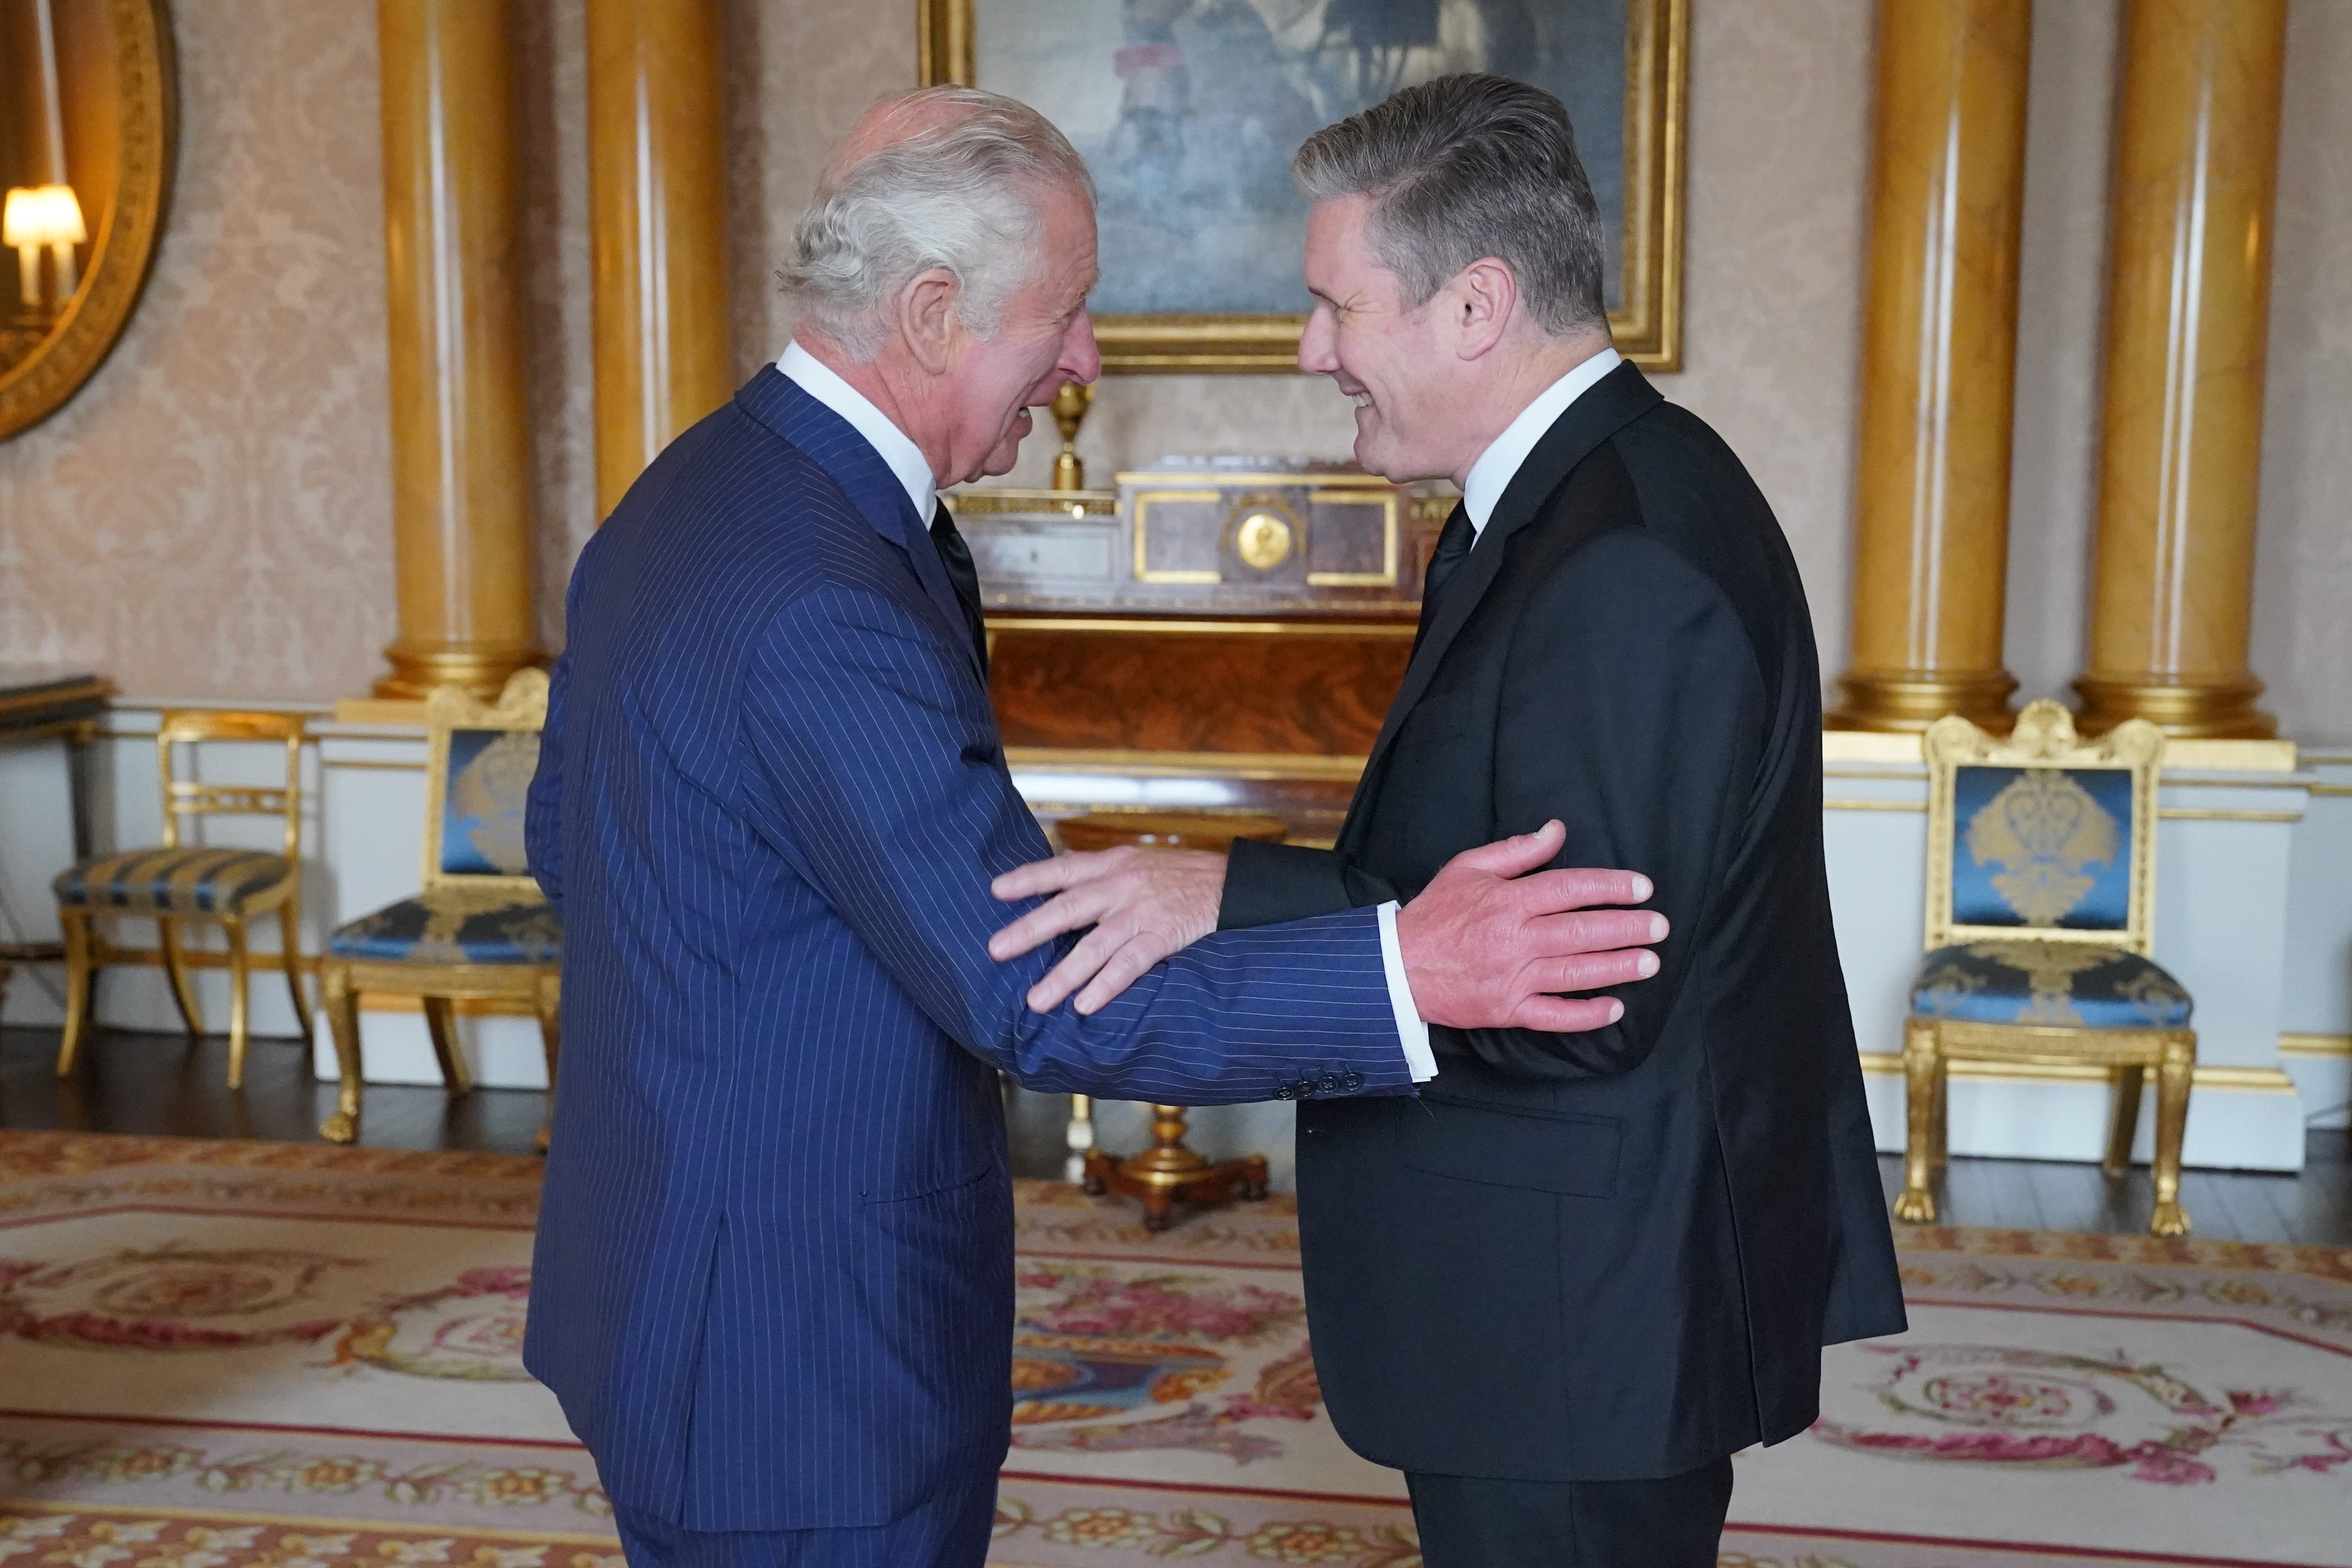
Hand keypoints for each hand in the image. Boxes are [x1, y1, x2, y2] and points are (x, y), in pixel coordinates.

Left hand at [989, 847, 1227, 1014]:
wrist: (1234, 883)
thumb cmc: (1181, 875)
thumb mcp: (1138, 861)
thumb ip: (1101, 872)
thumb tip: (1061, 876)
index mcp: (1113, 864)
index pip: (1063, 869)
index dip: (1029, 878)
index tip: (996, 890)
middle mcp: (1123, 885)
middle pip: (1069, 908)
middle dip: (1030, 930)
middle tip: (997, 950)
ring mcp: (1143, 911)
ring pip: (1095, 945)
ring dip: (1064, 974)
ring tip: (1037, 1000)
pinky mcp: (1165, 935)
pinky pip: (1131, 963)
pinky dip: (1107, 985)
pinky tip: (1086, 1004)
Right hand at [1397, 820, 1665, 1031]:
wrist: (1396, 967)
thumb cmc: (1435, 914)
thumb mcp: (1468, 867)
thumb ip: (1517, 851)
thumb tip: (1557, 830)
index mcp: (1507, 901)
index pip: (1569, 889)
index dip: (1610, 887)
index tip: (1643, 888)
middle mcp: (1514, 940)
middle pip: (1581, 932)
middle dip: (1626, 928)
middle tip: (1660, 926)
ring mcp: (1511, 978)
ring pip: (1574, 973)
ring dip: (1617, 967)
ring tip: (1650, 962)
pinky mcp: (1505, 1011)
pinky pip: (1552, 1016)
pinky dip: (1584, 1015)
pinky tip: (1614, 1009)